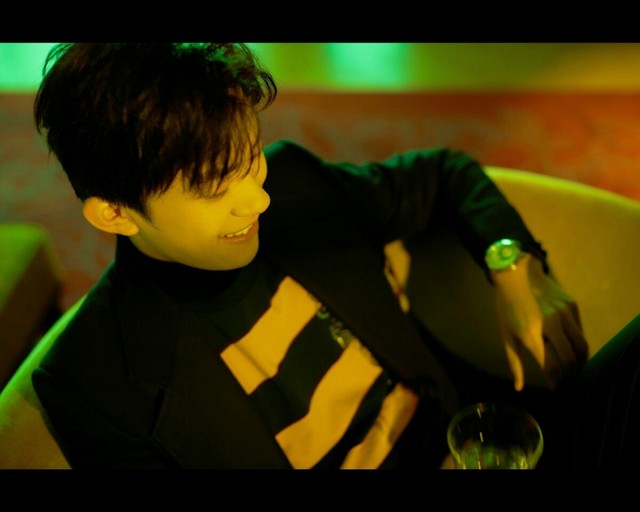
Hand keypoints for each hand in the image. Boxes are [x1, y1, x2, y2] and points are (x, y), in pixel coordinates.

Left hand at [492, 253, 588, 390]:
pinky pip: (580, 331)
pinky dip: (579, 344)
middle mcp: (550, 324)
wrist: (517, 274)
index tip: (558, 390)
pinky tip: (574, 351)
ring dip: (581, 362)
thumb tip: (519, 387)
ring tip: (576, 370)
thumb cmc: (506, 307)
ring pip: (581, 345)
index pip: (550, 366)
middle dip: (571, 375)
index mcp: (530, 333)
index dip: (556, 382)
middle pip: (570, 358)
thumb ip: (514, 362)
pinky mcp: (572, 305)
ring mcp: (564, 313)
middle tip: (570, 383)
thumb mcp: (506, 335)